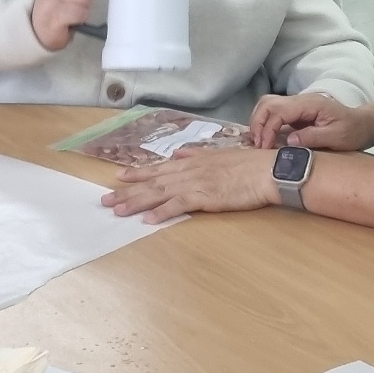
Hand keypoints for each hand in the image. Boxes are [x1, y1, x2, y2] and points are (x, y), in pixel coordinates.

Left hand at [103, 147, 279, 223]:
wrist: (268, 170)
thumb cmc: (248, 165)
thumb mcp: (219, 155)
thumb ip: (196, 154)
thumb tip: (180, 153)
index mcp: (192, 162)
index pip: (159, 168)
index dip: (137, 173)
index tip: (118, 177)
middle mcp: (189, 171)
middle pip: (152, 182)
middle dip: (127, 191)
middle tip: (105, 200)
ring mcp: (196, 183)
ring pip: (159, 193)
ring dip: (137, 202)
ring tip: (117, 210)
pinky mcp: (206, 197)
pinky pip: (180, 205)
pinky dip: (163, 212)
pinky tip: (148, 220)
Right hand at [249, 93, 373, 151]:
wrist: (364, 125)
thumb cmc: (354, 131)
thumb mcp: (338, 137)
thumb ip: (313, 137)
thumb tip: (289, 141)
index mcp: (310, 103)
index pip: (279, 111)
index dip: (268, 129)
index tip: (265, 148)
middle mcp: (300, 100)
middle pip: (267, 103)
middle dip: (258, 124)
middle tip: (258, 145)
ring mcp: (297, 105)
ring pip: (267, 105)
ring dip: (259, 122)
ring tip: (259, 142)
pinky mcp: (295, 113)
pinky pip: (273, 114)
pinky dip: (264, 124)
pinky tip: (263, 139)